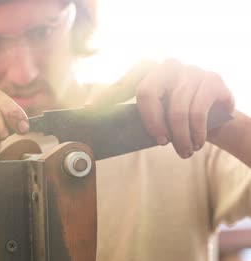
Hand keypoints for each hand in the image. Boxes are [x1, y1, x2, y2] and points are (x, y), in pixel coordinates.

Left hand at [87, 59, 234, 157]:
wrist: (218, 116)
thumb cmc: (178, 115)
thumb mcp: (158, 113)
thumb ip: (139, 115)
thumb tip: (109, 132)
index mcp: (148, 71)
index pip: (124, 84)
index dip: (106, 97)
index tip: (88, 110)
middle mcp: (167, 65)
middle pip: (147, 92)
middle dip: (151, 123)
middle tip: (159, 142)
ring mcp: (190, 70)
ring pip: (176, 109)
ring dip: (180, 137)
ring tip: (184, 151)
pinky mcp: (211, 79)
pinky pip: (198, 111)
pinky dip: (196, 133)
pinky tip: (196, 142)